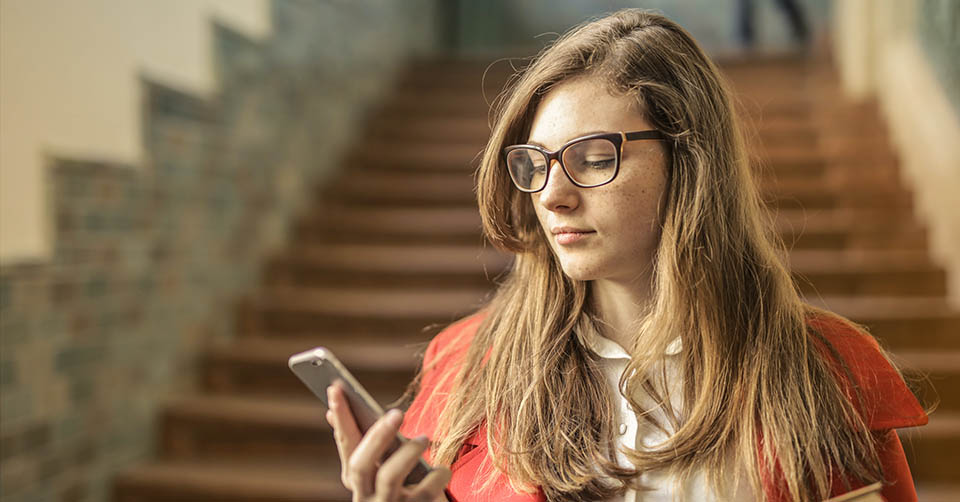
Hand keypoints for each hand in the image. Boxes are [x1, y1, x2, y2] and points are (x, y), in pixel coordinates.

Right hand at [326, 384, 451, 501]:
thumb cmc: (400, 483)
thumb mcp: (380, 464)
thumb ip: (363, 441)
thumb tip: (332, 410)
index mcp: (356, 479)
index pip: (345, 444)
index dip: (341, 416)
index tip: (337, 386)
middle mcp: (365, 496)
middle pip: (359, 464)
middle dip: (377, 435)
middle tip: (398, 412)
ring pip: (388, 476)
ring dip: (407, 453)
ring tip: (425, 438)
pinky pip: (423, 494)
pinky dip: (435, 478)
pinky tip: (443, 470)